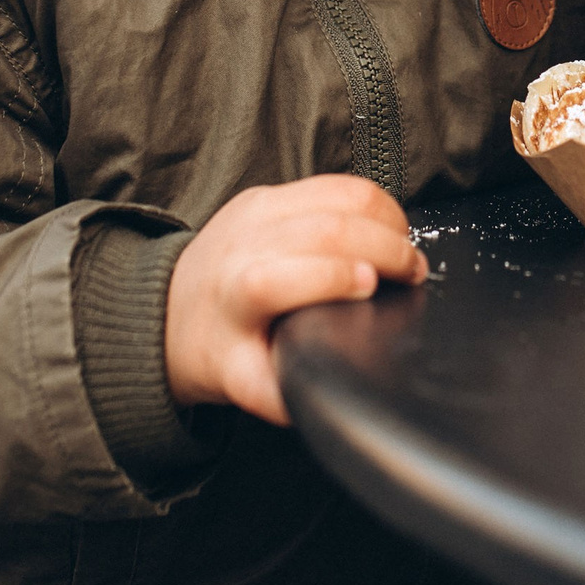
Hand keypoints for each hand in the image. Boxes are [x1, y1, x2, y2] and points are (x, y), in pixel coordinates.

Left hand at [164, 174, 426, 425]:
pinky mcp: (267, 193)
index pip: (284, 275)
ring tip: (406, 247)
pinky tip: (386, 225)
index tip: (373, 287)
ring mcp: (255, 210)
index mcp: (237, 293)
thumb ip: (282, 392)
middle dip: (384, 246)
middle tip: (414, 271)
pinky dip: (371, 201)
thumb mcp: (243, 382)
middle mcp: (244, 242)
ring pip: (337, 194)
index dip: (334, 277)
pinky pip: (333, 183)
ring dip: (386, 218)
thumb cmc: (216, 348)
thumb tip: (331, 400)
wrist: (170, 310)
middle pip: (325, 228)